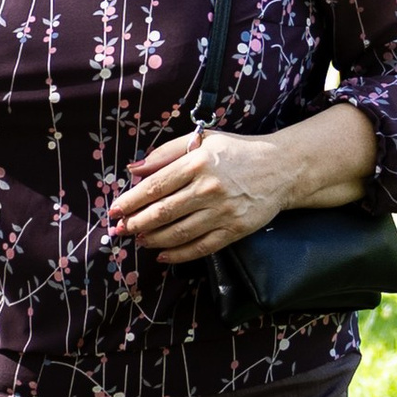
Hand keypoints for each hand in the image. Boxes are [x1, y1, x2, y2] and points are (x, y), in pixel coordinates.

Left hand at [109, 125, 301, 262]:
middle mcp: (209, 188)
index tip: (114, 210)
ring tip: (139, 240)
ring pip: (178, 232)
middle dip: (136, 223)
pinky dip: (179, 254)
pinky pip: (201, 247)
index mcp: (198, 162)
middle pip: (163, 212)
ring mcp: (223, 211)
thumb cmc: (237, 152)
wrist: (282, 168)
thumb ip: (166, 153)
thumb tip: (134, 169)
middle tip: (120, 229)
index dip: (131, 200)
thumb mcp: (202, 141)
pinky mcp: (235, 229)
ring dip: (153, 239)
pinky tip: (163, 255)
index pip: (155, 186)